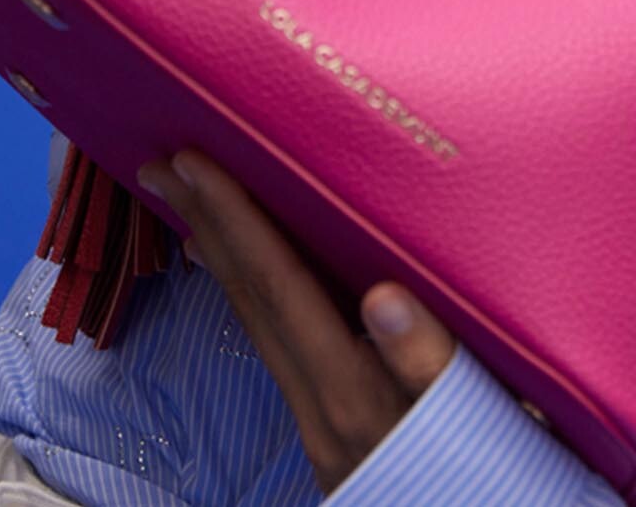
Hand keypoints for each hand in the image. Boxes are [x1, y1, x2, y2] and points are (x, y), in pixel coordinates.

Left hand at [136, 148, 458, 497]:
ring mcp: (315, 413)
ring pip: (252, 320)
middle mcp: (317, 400)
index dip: (236, 219)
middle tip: (156, 166)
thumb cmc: (479, 469)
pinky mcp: (325, 418)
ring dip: (215, 255)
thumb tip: (384, 298)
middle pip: (248, 299)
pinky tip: (236, 274)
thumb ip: (427, 359)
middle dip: (204, 225)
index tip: (194, 165)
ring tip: (183, 205)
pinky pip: (270, 337)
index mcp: (349, 387)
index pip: (279, 285)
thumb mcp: (470, 409)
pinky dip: (245, 292)